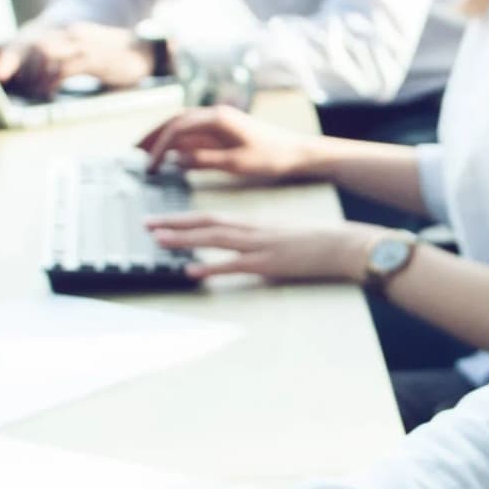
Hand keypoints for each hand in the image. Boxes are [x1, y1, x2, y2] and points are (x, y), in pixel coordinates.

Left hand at [0, 22, 152, 97]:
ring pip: (44, 52)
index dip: (9, 54)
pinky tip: (50, 94)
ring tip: (33, 93)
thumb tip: (34, 85)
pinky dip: (51, 82)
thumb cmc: (111, 59)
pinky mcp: (93, 57)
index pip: (28, 39)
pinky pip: (64, 68)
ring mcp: (81, 43)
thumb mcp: (82, 57)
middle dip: (17, 64)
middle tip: (13, 87)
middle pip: (31, 43)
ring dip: (34, 75)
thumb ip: (60, 64)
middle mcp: (69, 33)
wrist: (146, 50)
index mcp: (63, 33)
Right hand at [135, 104, 315, 182]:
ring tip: (145, 152)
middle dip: (153, 136)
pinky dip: (179, 141)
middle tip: (133, 153)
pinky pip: (194, 132)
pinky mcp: (224, 129)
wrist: (297, 152)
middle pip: (175, 121)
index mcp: (218, 118)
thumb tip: (177, 160)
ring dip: (163, 137)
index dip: (161, 147)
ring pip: (183, 124)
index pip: (178, 129)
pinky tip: (171, 154)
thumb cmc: (271, 157)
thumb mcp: (237, 164)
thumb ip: (205, 160)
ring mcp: (219, 120)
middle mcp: (216, 114)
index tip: (151, 166)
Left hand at [143, 215, 380, 284]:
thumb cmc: (316, 242)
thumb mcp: (281, 234)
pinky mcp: (269, 263)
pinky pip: (235, 265)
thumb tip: (236, 246)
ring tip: (159, 241)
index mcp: (253, 223)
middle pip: (206, 223)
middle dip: (173, 224)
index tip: (159, 219)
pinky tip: (192, 271)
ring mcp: (260, 246)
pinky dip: (211, 267)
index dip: (183, 217)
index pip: (211, 217)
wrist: (342, 245)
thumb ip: (257, 239)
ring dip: (185, 239)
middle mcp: (252, 230)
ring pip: (214, 239)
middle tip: (146, 225)